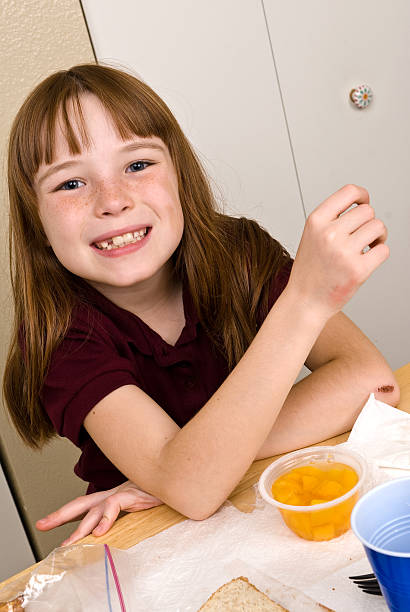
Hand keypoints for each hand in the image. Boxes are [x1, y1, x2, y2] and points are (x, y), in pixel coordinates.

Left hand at [36, 480, 162, 545]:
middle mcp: (116, 492)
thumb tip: (116, 531)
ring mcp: (124, 491)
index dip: (67, 514)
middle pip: (82, 503)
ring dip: (81, 528)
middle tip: (42, 525)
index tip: (46, 523)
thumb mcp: (144, 505)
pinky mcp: (134, 493)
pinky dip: (106, 519)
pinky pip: (115, 506)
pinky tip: (100, 532)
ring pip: (95, 509)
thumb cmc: (164, 490)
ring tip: (71, 544)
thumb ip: (130, 514)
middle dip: (61, 515)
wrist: (180, 474)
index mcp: (115, 496)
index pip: (87, 505)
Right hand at [289, 184, 387, 316]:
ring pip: (378, 227)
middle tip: (363, 236)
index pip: (349, 192)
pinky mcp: (357, 270)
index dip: (362, 195)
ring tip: (368, 247)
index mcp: (316, 221)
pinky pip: (383, 250)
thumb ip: (333, 219)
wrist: (305, 301)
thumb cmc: (310, 270)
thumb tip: (364, 206)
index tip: (364, 203)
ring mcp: (343, 252)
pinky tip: (368, 259)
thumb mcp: (312, 236)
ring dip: (378, 236)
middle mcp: (329, 234)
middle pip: (368, 211)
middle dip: (368, 222)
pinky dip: (380, 253)